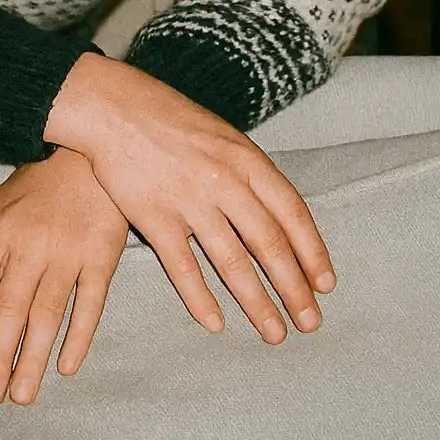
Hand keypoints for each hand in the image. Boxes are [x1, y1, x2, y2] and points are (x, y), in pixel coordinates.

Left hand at [0, 145, 128, 406]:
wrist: (89, 151)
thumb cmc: (36, 185)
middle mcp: (30, 243)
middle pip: (9, 307)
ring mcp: (68, 250)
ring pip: (48, 312)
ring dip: (34, 357)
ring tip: (22, 395)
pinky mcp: (102, 255)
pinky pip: (90, 303)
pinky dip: (79, 336)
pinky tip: (67, 365)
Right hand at [45, 53, 334, 342]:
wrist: (114, 106)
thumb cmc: (170, 118)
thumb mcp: (221, 134)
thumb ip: (248, 172)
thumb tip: (277, 215)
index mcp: (245, 157)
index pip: (291, 212)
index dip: (312, 251)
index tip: (325, 284)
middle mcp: (223, 180)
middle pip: (269, 243)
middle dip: (294, 288)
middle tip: (310, 322)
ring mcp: (188, 199)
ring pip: (232, 262)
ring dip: (257, 303)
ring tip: (275, 333)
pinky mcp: (153, 215)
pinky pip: (182, 267)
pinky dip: (200, 298)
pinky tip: (215, 324)